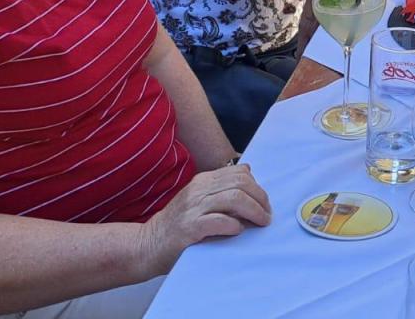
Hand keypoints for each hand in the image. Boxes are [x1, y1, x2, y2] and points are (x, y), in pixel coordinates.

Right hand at [139, 165, 271, 275]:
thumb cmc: (178, 225)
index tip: (264, 204)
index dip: (258, 188)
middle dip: (260, 199)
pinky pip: (219, 220)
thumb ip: (220, 187)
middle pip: (241, 184)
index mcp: (202, 181)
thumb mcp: (199, 199)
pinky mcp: (189, 227)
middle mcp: (198, 190)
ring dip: (254, 211)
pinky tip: (238, 230)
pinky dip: (234, 225)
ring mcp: (192, 207)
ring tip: (260, 223)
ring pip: (234, 199)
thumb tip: (248, 170)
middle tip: (266, 216)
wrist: (147, 245)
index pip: (240, 173)